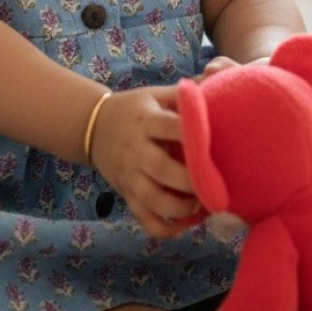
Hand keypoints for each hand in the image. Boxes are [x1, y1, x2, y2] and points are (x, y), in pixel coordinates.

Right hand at [88, 86, 202, 238]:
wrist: (92, 126)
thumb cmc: (135, 109)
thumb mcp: (155, 94)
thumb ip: (184, 94)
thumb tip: (219, 82)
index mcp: (146, 120)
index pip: (169, 126)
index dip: (193, 135)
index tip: (217, 145)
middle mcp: (136, 149)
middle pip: (161, 169)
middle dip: (191, 181)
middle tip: (217, 186)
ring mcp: (130, 175)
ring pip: (153, 200)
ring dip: (181, 208)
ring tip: (202, 205)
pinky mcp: (127, 194)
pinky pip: (145, 219)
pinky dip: (165, 228)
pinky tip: (184, 225)